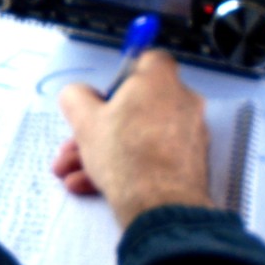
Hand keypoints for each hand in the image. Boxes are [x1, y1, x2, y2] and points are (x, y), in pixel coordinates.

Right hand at [54, 50, 212, 229]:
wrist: (159, 205)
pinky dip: (126, 167)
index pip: (148, 60)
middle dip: (100, 125)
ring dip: (105, 150)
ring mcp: (189, 134)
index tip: (106, 90)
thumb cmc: (129, 158)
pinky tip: (92, 183)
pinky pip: (152, 157)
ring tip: (75, 169)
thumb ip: (76, 97)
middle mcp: (182, 102)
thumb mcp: (85, 121)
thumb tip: (76, 94)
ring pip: (140, 135)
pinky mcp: (189, 163)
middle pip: (136, 105)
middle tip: (79, 139)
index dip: (122, 75)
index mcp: (160, 81)